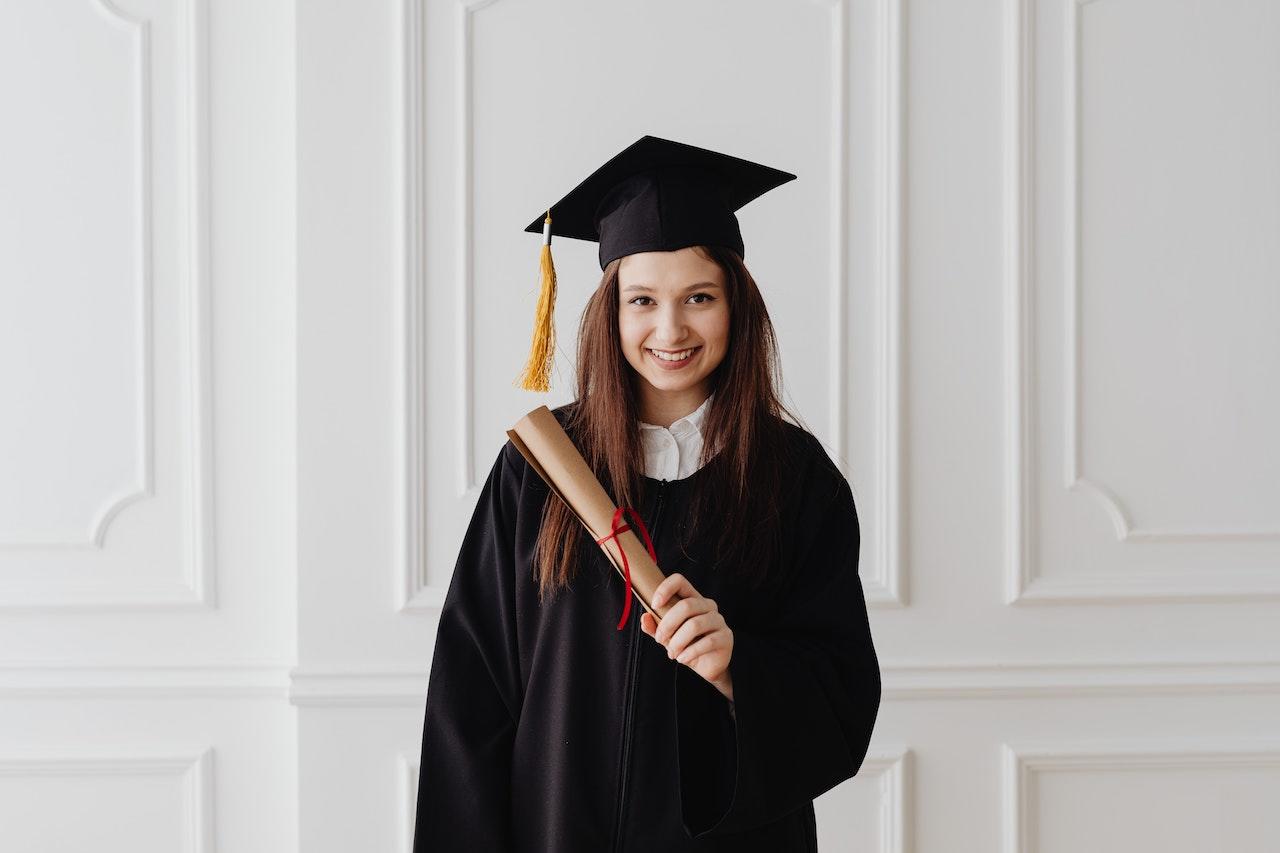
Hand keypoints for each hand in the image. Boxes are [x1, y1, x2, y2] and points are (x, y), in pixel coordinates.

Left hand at [640, 573, 733, 701]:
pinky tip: (682, 658)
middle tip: (660, 639)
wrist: (707, 666)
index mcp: (693, 599)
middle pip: (686, 605)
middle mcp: (708, 606)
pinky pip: (707, 642)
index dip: (665, 588)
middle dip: (667, 624)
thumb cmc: (687, 646)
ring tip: (672, 653)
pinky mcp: (726, 637)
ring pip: (695, 625)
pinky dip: (690, 652)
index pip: (680, 581)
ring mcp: (719, 620)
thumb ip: (655, 627)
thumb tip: (645, 618)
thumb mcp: (667, 636)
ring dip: (678, 641)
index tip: (654, 605)